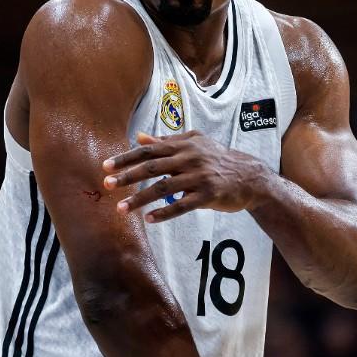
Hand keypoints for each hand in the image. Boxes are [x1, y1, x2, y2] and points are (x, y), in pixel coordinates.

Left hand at [102, 131, 268, 222]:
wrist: (249, 176)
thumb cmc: (217, 158)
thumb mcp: (194, 143)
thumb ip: (166, 141)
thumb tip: (139, 137)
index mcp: (183, 145)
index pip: (148, 151)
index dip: (126, 158)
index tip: (106, 166)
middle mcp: (189, 159)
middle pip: (152, 168)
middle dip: (127, 177)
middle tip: (107, 185)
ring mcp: (199, 177)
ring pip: (164, 188)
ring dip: (140, 199)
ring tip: (122, 209)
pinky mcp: (209, 195)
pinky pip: (183, 205)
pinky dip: (165, 213)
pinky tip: (150, 219)